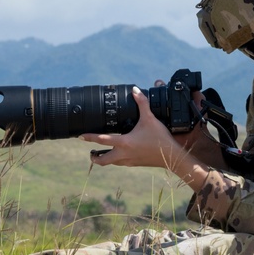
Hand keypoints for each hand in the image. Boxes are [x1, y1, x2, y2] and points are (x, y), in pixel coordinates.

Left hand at [79, 86, 196, 171]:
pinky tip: (120, 153)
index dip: (89, 137)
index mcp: (124, 142)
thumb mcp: (150, 118)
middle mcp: (123, 154)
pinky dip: (116, 159)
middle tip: (90, 151)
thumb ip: (142, 103)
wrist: (171, 157)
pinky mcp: (135, 164)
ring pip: (111, 163)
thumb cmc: (160, 138)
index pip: (101, 140)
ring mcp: (129, 161)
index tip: (81, 136)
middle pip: (103, 160)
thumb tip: (135, 90)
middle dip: (94, 157)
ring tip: (101, 153)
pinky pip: (121, 163)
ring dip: (105, 159)